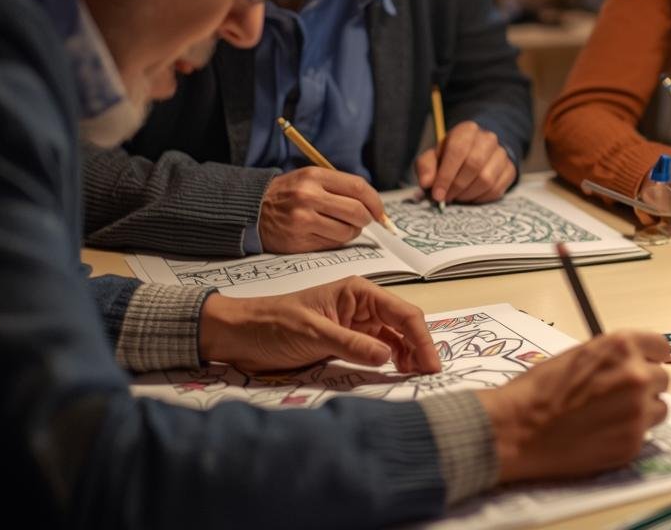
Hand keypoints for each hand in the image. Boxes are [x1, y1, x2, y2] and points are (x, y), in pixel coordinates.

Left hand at [198, 277, 439, 373]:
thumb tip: (388, 356)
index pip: (403, 312)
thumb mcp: (312, 333)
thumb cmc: (272, 326)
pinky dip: (391, 361)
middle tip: (429, 376)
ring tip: (417, 377)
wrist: (238, 337)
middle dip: (420, 347)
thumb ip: (351, 344)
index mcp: (358, 292)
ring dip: (408, 356)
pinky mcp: (346, 342)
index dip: (421, 338)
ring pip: (395, 339)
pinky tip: (396, 373)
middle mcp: (362, 306)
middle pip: (404, 324)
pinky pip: (378, 350)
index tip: (431, 364)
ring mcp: (355, 324)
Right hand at [259, 167, 386, 252]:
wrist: (252, 210)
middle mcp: (309, 196)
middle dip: (367, 218)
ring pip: (348, 231)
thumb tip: (372, 204)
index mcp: (314, 176)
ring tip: (342, 225)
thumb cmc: (288, 193)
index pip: (358, 188)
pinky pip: (333, 244)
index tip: (379, 210)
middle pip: (357, 211)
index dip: (375, 201)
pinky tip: (327, 233)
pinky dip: (337, 240)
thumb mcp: (309, 178)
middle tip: (363, 219)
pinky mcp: (299, 240)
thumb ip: (339, 187)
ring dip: (352, 231)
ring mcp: (303, 220)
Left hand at [416, 120, 515, 204]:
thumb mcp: (433, 156)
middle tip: (446, 198)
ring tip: (457, 197)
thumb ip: (426, 167)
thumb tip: (426, 183)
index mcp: (467, 130)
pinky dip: (480, 198)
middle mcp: (488, 139)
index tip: (437, 194)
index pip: (458, 150)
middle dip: (456, 187)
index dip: (446, 175)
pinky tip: (470, 196)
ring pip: (486, 180)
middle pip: (474, 165)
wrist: (477, 151)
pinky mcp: (510, 170)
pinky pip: (496, 189)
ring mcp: (502, 154)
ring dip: (468, 194)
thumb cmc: (451, 155)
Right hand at [478, 330, 669, 482]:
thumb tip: (635, 362)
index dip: (650, 358)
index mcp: (622, 346)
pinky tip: (602, 432)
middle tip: (618, 396)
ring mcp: (637, 411)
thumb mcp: (580, 354)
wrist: (518, 428)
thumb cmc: (539, 390)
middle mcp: (636, 376)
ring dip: (642, 411)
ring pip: (658, 408)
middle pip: (662, 379)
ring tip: (610, 415)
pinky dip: (629, 434)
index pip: (662, 348)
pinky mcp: (632, 443)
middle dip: (645, 386)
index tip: (644, 365)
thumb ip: (614, 357)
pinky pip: (645, 435)